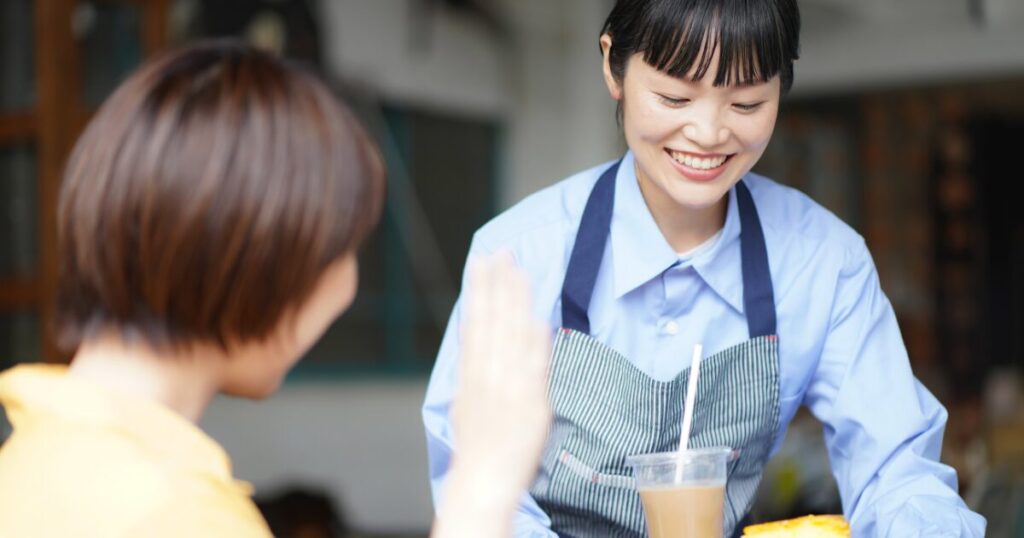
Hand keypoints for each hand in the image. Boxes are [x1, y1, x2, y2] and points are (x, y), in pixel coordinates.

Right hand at [433, 252, 552, 537]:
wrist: (483, 480)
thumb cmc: (477, 442)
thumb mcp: (463, 399)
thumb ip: (472, 364)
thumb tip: (473, 330)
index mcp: (470, 373)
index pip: (475, 320)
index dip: (479, 288)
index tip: (482, 260)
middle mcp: (487, 376)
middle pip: (493, 321)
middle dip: (498, 284)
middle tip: (502, 251)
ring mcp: (509, 389)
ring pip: (513, 336)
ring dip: (517, 302)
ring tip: (520, 271)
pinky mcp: (531, 405)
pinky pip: (535, 369)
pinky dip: (536, 344)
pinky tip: (538, 319)